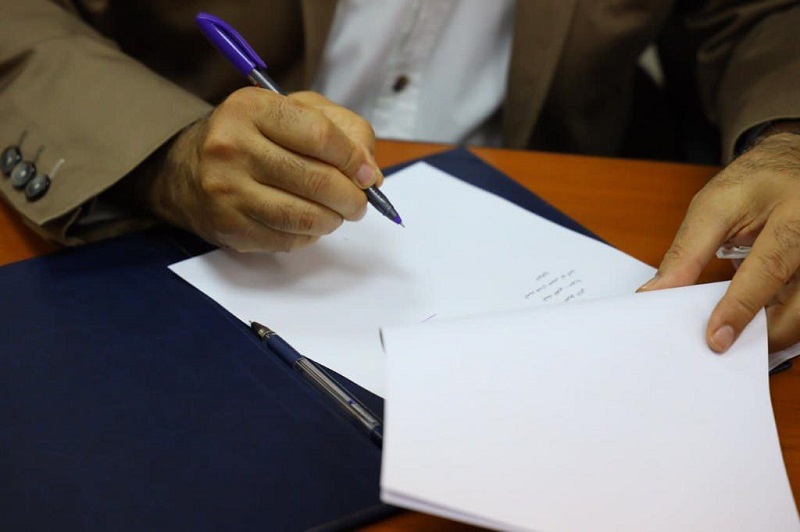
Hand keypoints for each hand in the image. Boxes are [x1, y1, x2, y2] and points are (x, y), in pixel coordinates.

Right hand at [137, 89, 381, 251]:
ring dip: (333, 220)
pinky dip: (308, 235)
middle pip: (318, 180)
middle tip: (359, 203)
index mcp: (252, 108)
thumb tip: (370, 174)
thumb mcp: (294, 111)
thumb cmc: (254, 136)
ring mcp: (227, 191)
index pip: (321, 136)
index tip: (367, 175)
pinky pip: (288, 240)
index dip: (354, 160)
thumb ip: (342, 129)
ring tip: (336, 213)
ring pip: (306, 217)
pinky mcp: (228, 227)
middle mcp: (232, 147)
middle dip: (352, 198)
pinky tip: (305, 223)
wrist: (187, 170)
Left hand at [639, 131, 799, 352]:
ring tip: (733, 339)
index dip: (740, 307)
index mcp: (794, 217)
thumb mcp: (713, 207)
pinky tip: (751, 328)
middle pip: (799, 307)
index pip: (769, 268)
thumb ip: (687, 253)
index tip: (715, 339)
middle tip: (720, 348)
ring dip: (769, 334)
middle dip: (760, 335)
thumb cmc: (754, 184)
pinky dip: (775, 324)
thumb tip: (655, 293)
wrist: (793, 168)